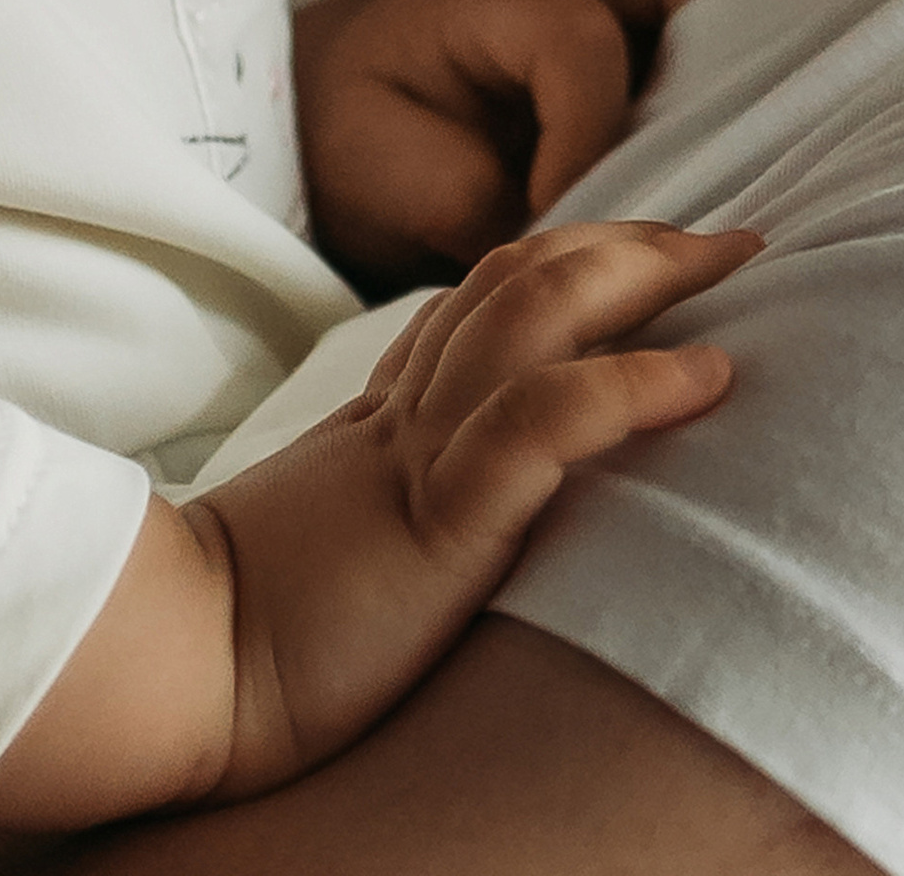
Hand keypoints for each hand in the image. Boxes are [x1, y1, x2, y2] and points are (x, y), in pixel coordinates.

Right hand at [202, 218, 758, 795]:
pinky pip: (536, 427)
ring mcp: (418, 458)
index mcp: (381, 417)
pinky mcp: (435, 523)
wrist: (172, 664)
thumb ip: (391, 491)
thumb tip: (455, 495)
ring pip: (532, 319)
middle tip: (726, 238)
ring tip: (731, 265)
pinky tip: (701, 376)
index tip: (654, 253)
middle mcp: (404, 414)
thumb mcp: (335, 536)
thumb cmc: (243, 630)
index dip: (573, 261)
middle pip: (520, 279)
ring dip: (643, 279)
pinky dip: (626, 387)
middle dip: (629, 244)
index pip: (484, 299)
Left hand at [295, 0, 769, 284]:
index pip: (577, 36)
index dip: (588, 134)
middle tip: (734, 159)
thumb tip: (572, 239)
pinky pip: (729, 10)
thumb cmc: (367, 136)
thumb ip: (481, 203)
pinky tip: (763, 143)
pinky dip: (759, 61)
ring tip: (772, 147)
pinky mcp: (648, 24)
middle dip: (735, 44)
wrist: (344, 106)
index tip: (560, 213)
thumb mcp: (388, 177)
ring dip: (764, 43)